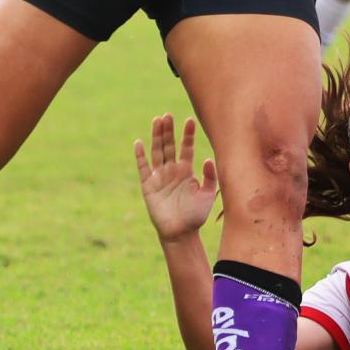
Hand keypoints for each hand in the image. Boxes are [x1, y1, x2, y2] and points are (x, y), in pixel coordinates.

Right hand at [134, 114, 217, 243]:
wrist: (181, 233)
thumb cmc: (196, 216)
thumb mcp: (208, 195)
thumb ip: (210, 177)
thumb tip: (207, 159)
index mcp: (186, 171)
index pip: (186, 148)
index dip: (187, 135)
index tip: (190, 120)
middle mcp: (172, 170)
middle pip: (169, 146)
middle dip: (169, 131)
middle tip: (168, 115)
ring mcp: (159, 176)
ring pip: (157, 152)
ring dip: (156, 137)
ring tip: (157, 121)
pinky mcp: (148, 185)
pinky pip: (143, 168)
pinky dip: (140, 156)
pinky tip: (138, 142)